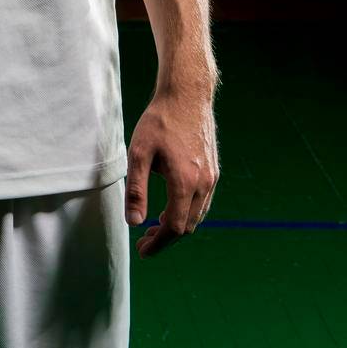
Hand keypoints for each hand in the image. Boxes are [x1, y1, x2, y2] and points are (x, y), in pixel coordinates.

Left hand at [125, 87, 218, 257]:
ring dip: (177, 226)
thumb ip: (137, 189)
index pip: (175, 227)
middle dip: (166, 238)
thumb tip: (133, 222)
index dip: (158, 243)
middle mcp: (204, 184)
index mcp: (185, 183)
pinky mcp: (213, 170)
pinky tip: (170, 207)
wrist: (187, 96)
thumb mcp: (139, 153)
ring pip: (197, 215)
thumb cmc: (159, 122)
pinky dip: (187, 212)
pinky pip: (202, 202)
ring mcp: (211, 178)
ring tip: (154, 226)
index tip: (142, 250)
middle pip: (188, 226)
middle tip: (144, 240)